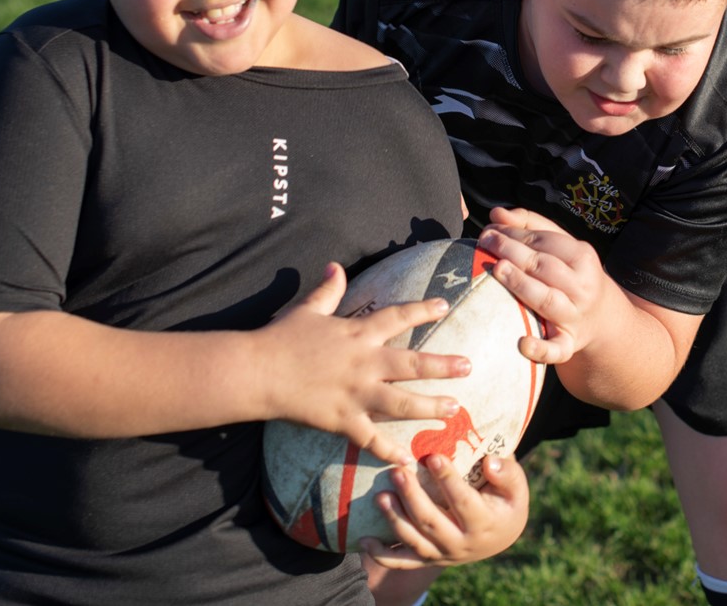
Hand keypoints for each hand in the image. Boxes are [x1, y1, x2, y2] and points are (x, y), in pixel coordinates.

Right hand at [266, 263, 471, 464]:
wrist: (258, 371)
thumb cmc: (281, 338)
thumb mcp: (308, 309)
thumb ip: (327, 290)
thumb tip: (336, 266)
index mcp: (357, 333)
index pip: (398, 317)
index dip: (422, 309)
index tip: (445, 306)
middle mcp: (364, 363)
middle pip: (413, 363)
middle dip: (444, 365)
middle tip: (469, 366)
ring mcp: (356, 393)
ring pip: (402, 402)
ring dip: (430, 407)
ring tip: (454, 409)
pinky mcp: (342, 420)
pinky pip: (371, 439)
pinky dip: (390, 451)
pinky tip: (408, 460)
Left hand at [361, 453, 529, 567]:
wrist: (499, 535)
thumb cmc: (505, 502)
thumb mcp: (516, 488)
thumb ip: (507, 474)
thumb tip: (491, 463)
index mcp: (484, 524)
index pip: (463, 501)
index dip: (448, 480)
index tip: (432, 456)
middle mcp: (461, 544)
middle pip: (432, 522)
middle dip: (412, 497)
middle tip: (397, 471)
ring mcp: (441, 554)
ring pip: (414, 541)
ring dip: (394, 519)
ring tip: (380, 496)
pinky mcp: (427, 558)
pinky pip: (401, 562)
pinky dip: (381, 554)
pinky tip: (364, 540)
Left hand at [478, 206, 619, 365]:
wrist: (603, 319)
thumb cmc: (572, 275)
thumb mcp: (562, 247)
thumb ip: (530, 225)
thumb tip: (496, 213)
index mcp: (583, 257)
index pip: (545, 240)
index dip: (515, 232)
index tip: (490, 228)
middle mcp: (582, 286)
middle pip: (544, 266)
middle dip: (513, 251)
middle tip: (485, 241)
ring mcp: (576, 316)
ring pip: (547, 300)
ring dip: (521, 285)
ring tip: (498, 270)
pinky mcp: (569, 343)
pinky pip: (556, 349)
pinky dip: (540, 349)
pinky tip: (521, 343)